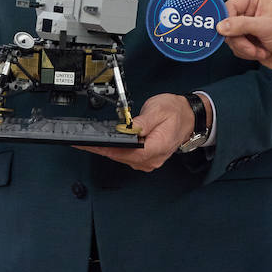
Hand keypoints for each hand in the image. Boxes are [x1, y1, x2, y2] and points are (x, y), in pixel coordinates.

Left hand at [75, 93, 197, 171]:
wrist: (189, 117)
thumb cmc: (175, 112)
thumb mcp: (158, 110)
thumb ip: (141, 121)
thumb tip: (127, 129)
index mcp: (156, 147)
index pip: (127, 152)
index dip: (106, 149)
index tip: (90, 145)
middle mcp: (152, 159)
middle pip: (121, 157)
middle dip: (101, 149)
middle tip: (82, 143)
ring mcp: (150, 161)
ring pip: (122, 159)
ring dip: (107, 151)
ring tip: (89, 143)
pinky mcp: (146, 159)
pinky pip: (127, 157)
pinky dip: (116, 151)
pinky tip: (106, 145)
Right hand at [217, 0, 271, 76]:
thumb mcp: (266, 27)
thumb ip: (241, 25)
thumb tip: (219, 26)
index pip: (229, 6)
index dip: (226, 21)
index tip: (228, 34)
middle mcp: (249, 9)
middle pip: (226, 24)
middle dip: (239, 39)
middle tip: (252, 47)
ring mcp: (247, 25)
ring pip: (229, 38)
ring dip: (244, 48)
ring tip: (260, 50)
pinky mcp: (247, 40)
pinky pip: (235, 47)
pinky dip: (246, 53)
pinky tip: (261, 52)